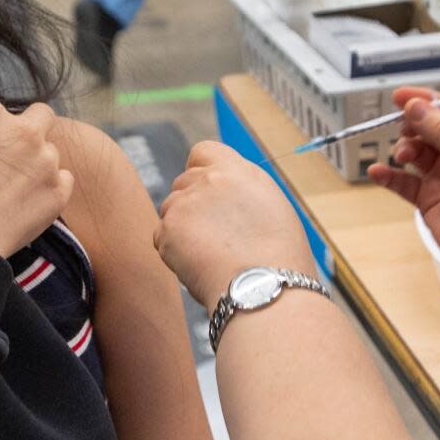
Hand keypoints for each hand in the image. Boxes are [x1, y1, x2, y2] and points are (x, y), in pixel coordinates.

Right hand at [0, 99, 73, 258]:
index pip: (3, 110)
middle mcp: (24, 131)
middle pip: (42, 115)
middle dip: (33, 128)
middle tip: (18, 152)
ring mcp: (46, 161)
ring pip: (52, 152)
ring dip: (40, 163)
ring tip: (16, 189)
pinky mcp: (59, 190)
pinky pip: (64, 179)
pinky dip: (52, 187)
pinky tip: (31, 201)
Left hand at [155, 141, 316, 310]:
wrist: (265, 288)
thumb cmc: (278, 258)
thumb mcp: (270, 207)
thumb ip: (239, 191)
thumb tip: (221, 196)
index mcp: (238, 170)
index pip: (202, 151)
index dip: (200, 170)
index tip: (207, 192)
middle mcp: (208, 179)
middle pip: (183, 183)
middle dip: (191, 205)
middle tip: (212, 235)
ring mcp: (185, 203)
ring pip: (169, 210)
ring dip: (181, 228)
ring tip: (211, 254)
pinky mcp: (168, 228)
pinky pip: (161, 237)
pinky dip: (173, 252)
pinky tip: (199, 265)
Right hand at [367, 88, 439, 282]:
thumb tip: (416, 107)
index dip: (427, 101)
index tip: (400, 96)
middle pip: (429, 129)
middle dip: (413, 126)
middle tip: (403, 127)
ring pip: (415, 152)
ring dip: (404, 149)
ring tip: (403, 156)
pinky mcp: (427, 197)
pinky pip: (402, 180)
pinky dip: (388, 175)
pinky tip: (377, 172)